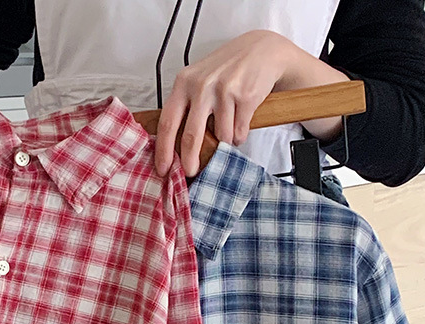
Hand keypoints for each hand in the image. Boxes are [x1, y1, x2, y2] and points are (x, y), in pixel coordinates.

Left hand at [154, 30, 347, 176]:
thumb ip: (185, 107)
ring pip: (220, 137)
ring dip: (225, 142)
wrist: (261, 50)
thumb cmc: (224, 71)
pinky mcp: (246, 97)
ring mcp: (224, 90)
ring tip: (228, 129)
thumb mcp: (197, 80)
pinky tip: (240, 122)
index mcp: (184, 83)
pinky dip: (239, 135)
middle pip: (190, 136)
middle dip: (190, 160)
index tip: (163, 169)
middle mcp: (202, 85)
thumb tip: (172, 148)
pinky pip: (238, 133)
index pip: (167, 123)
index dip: (163, 150)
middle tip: (191, 171)